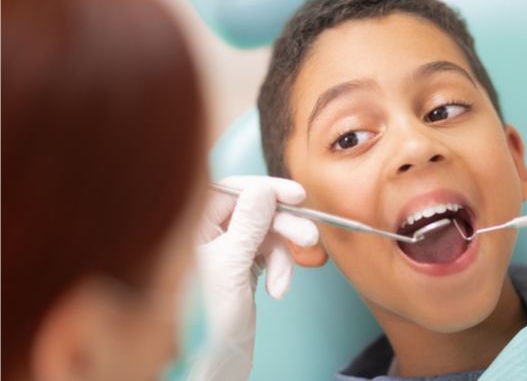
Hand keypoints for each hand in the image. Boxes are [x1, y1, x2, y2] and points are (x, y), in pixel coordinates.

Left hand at [190, 176, 317, 380]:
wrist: (211, 367)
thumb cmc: (205, 321)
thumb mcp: (230, 267)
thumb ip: (248, 224)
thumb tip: (263, 189)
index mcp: (192, 227)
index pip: (231, 190)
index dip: (265, 189)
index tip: (296, 195)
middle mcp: (208, 235)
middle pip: (255, 211)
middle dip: (283, 226)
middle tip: (309, 235)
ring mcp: (226, 252)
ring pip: (266, 234)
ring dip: (282, 256)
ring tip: (283, 282)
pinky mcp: (242, 270)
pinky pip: (269, 255)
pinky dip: (278, 270)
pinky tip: (277, 291)